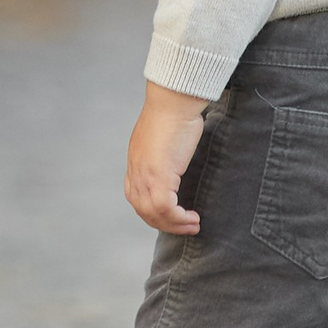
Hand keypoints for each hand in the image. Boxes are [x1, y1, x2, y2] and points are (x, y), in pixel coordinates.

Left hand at [125, 80, 210, 234]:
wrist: (173, 100)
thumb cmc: (174, 113)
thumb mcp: (163, 138)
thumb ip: (163, 153)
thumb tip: (175, 159)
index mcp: (136, 162)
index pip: (135, 197)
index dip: (152, 211)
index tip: (171, 215)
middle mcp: (137, 171)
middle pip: (143, 209)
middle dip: (165, 223)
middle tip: (185, 227)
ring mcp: (146, 174)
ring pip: (153, 213)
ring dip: (174, 224)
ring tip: (192, 225)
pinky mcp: (159, 174)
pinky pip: (165, 208)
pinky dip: (179, 218)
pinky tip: (192, 217)